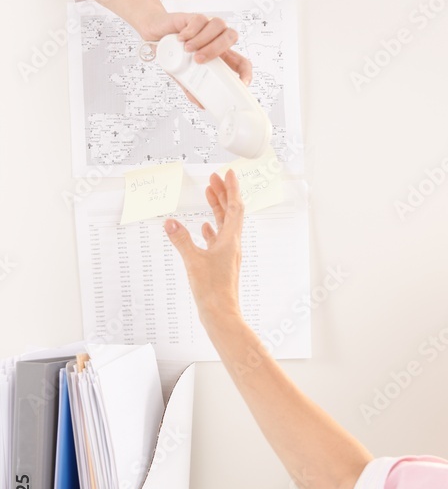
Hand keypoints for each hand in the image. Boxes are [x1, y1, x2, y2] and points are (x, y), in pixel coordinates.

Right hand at [139, 11, 251, 107]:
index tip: (242, 82)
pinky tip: (181, 39)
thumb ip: (192, 88)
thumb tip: (200, 103)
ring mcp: (206, 27)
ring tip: (188, 50)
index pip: (241, 61)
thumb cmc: (173, 53)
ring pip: (219, 25)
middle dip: (216, 49)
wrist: (155, 35)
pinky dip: (191, 31)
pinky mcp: (194, 17)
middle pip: (232, 37)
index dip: (246, 71)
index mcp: (220, 56)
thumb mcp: (182, 75)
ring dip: (203, 40)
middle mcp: (216, 39)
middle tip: (198, 60)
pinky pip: (200, 19)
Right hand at [164, 171, 244, 330]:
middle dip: (222, 193)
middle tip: (214, 178)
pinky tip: (205, 228)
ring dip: (217, 208)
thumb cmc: (212, 290)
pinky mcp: (221, 264)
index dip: (231, 188)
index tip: (228, 173)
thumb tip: (171, 222)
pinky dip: (212, 230)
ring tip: (209, 195)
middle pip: (230, 212)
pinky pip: (218, 240)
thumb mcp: (193, 261)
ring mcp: (227, 254)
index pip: (235, 207)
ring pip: (225, 225)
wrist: (221, 314)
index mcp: (230, 240)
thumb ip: (181, 240)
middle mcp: (232, 244)